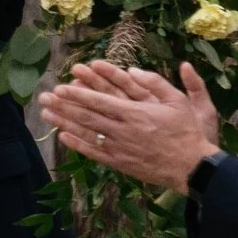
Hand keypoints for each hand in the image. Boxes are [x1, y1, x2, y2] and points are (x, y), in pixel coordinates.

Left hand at [39, 60, 222, 191]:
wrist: (193, 167)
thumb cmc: (188, 132)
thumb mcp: (180, 102)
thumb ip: (158, 83)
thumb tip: (133, 69)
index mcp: (136, 113)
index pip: (100, 101)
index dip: (78, 94)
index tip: (61, 87)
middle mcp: (123, 130)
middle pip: (87, 116)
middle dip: (63, 105)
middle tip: (44, 97)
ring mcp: (119, 147)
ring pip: (86, 133)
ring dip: (64, 122)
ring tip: (46, 114)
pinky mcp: (120, 162)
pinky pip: (94, 152)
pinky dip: (77, 144)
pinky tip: (63, 136)